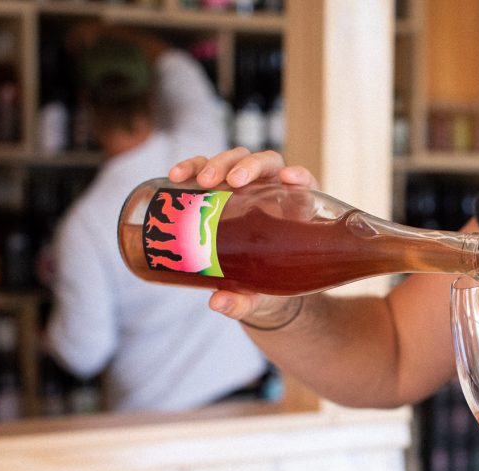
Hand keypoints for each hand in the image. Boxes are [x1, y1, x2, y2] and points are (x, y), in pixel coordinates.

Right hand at [168, 147, 318, 329]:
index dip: (298, 175)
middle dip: (247, 166)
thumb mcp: (258, 298)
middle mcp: (272, 191)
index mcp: (295, 211)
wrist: (248, 288)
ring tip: (203, 180)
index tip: (288, 179)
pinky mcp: (216, 188)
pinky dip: (191, 167)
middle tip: (231, 181)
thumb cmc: (265, 289)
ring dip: (218, 162)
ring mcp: (243, 187)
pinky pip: (204, 169)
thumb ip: (243, 302)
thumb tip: (217, 302)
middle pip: (265, 164)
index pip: (302, 182)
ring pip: (234, 159)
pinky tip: (176, 175)